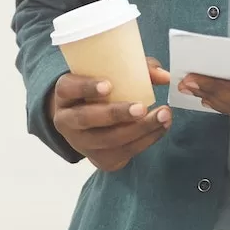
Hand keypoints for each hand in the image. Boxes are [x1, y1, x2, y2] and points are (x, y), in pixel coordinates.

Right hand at [50, 58, 173, 172]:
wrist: (90, 126)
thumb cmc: (102, 93)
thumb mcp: (112, 75)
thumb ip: (137, 70)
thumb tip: (164, 76)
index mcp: (65, 94)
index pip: (68, 88)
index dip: (86, 87)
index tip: (108, 85)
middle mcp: (66, 120)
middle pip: (86, 118)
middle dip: (116, 114)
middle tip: (142, 107)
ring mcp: (81, 143)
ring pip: (108, 140)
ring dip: (139, 129)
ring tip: (163, 116)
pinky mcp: (99, 160)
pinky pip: (123, 152)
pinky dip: (146, 140)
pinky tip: (161, 127)